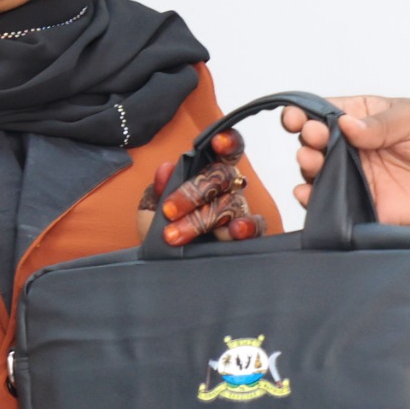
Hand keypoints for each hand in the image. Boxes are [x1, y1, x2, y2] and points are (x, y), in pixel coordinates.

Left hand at [141, 128, 267, 244]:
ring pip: (230, 204)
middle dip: (192, 193)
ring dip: (201, 219)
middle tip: (168, 211)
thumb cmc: (164, 232)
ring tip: (174, 236)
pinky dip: (247, 227)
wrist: (164, 267)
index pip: (226, 151)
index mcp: (209, 175)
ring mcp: (239, 212)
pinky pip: (257, 226)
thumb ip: (157, 190)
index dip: (228, 142)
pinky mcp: (247, 236)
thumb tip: (166, 168)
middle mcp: (229, 189)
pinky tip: (235, 231)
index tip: (216, 144)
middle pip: (222, 176)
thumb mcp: (152, 210)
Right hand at [280, 96, 409, 228]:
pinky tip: (309, 195)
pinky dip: (314, 202)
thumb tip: (347, 123)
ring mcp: (356, 177)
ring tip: (313, 163)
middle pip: (314, 143)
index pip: (323, 112)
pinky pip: (332, 205)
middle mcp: (353, 148)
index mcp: (362, 117)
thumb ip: (381, 123)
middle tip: (315, 139)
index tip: (297, 118)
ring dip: (308, 167)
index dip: (304, 114)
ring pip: (317, 173)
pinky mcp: (363, 206)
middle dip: (307, 140)